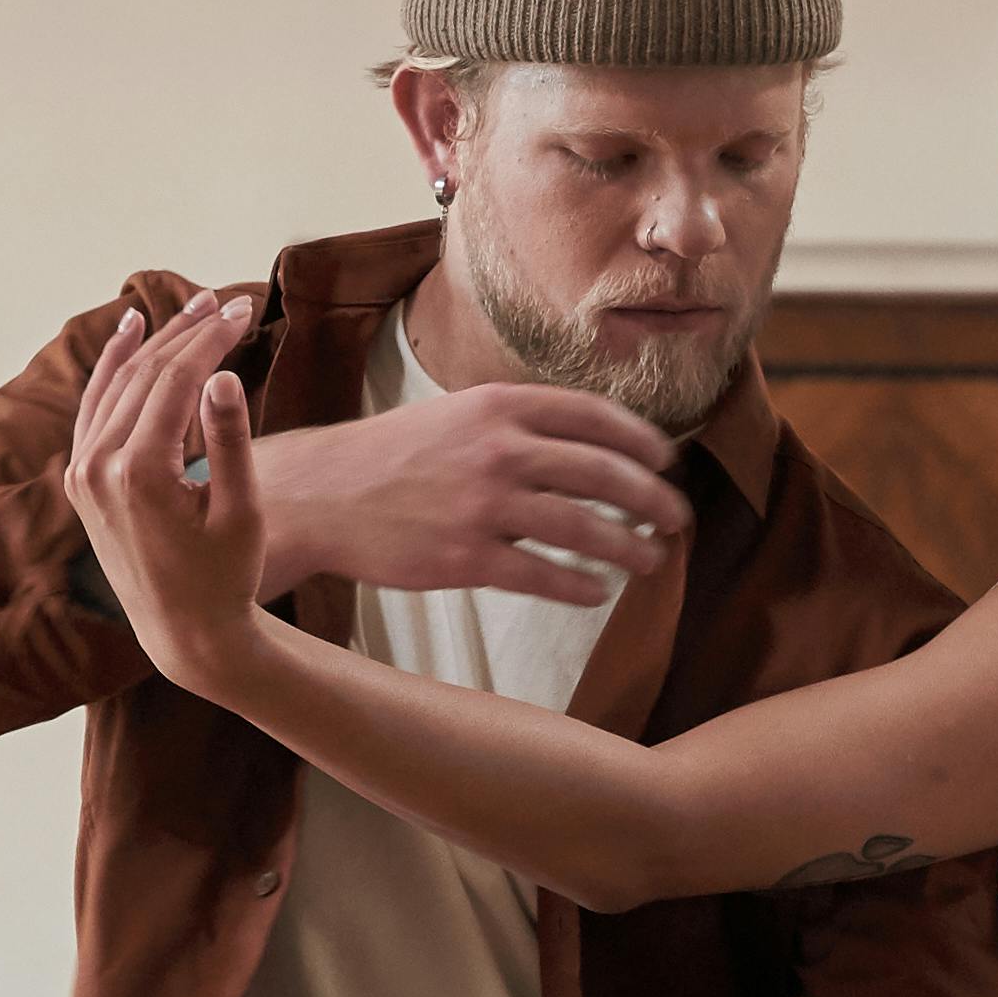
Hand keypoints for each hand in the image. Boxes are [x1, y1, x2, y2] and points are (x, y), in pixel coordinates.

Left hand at [64, 288, 273, 675]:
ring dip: (153, 343)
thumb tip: (222, 374)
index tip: (245, 311)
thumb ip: (229, 439)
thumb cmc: (225, 577)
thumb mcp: (240, 512)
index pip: (176, 381)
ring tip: (188, 307)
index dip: (212, 339)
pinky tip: (131, 335)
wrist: (183, 633)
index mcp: (138, 474)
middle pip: (145, 376)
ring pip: (117, 386)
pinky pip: (94, 408)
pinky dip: (113, 370)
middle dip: (187, 334)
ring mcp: (81, 474)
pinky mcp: (80, 480)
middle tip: (226, 301)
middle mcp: (97, 468)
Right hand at [242, 375, 693, 604]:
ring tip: (651, 559)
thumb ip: (515, 423)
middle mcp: (498, 449)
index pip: (595, 417)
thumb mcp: (455, 415)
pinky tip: (598, 591)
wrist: (321, 495)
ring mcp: (484, 505)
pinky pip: (545, 575)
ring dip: (629, 547)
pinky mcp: (466, 557)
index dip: (642, 441)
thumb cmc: (392, 457)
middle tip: (677, 518)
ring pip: (584, 529)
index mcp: (499, 405)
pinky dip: (582, 585)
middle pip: (604, 473)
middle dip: (652, 499)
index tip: (667, 461)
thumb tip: (586, 443)